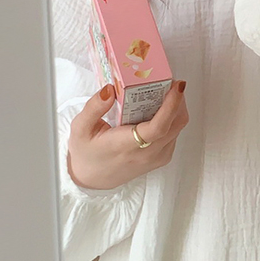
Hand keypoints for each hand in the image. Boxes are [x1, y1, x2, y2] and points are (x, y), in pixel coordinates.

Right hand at [67, 81, 188, 189]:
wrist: (93, 178)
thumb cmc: (87, 153)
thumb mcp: (81, 128)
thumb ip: (94, 107)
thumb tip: (109, 89)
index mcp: (126, 145)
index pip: (157, 127)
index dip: (171, 106)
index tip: (177, 86)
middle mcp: (147, 153)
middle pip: (175, 124)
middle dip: (177, 99)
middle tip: (167, 82)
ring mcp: (157, 157)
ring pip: (178, 127)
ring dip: (176, 107)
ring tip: (162, 92)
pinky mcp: (162, 157)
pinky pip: (175, 133)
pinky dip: (172, 118)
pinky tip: (158, 109)